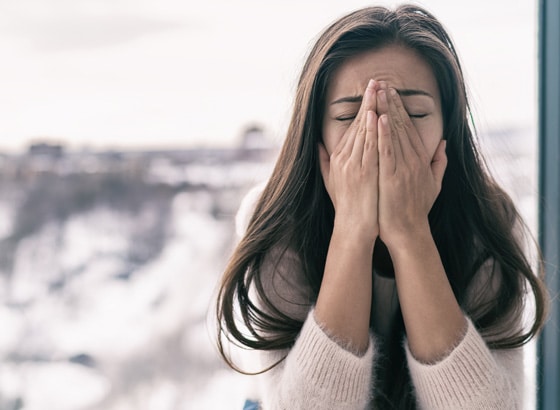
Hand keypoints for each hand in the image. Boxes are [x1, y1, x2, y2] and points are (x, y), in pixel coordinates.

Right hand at [318, 79, 379, 243]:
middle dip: (367, 102)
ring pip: (363, 132)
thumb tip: (319, 146)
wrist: (353, 228)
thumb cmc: (347, 207)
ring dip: (371, 109)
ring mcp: (353, 165)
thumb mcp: (331, 182)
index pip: (352, 128)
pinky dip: (373, 130)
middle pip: (357, 125)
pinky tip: (377, 115)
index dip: (361, 108)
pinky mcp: (363, 173)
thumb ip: (325, 162)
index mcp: (339, 158)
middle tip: (375, 81)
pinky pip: (369, 147)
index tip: (369, 92)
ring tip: (378, 90)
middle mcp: (344, 159)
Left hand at [376, 85, 446, 247]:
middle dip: (391, 102)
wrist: (408, 231)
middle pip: (401, 125)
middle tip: (382, 82)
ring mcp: (403, 168)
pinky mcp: (392, 177)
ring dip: (386, 111)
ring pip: (394, 134)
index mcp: (420, 159)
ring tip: (379, 92)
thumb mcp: (433, 184)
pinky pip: (387, 152)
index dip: (400, 108)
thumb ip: (439, 163)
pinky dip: (384, 134)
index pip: (409, 128)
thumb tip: (443, 144)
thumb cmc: (416, 209)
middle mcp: (413, 160)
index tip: (392, 92)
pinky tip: (380, 118)